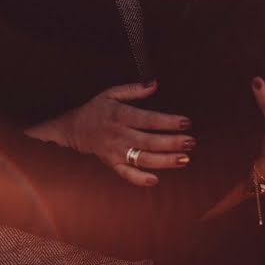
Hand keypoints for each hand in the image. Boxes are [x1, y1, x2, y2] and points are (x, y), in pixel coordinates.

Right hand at [26, 81, 195, 186]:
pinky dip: (139, 179)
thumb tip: (154, 84)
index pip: (148, 119)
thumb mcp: (111, 93)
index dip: (168, 121)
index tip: (186, 122)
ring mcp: (115, 151)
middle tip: (191, 142)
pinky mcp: (112, 163)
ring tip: (185, 160)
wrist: (72, 128)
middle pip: (149, 141)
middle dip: (172, 143)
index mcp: (120, 115)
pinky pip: (126, 174)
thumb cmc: (95, 109)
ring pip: (143, 158)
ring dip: (165, 161)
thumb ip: (133, 90)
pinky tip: (155, 180)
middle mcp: (118, 134)